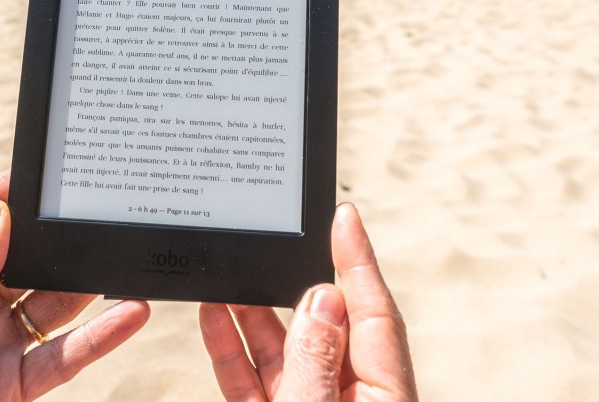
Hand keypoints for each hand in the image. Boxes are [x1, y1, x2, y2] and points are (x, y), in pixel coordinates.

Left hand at [0, 171, 149, 400]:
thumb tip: (3, 218)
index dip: (15, 196)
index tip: (52, 173)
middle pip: (30, 262)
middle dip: (61, 240)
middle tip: (100, 214)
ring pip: (54, 305)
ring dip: (89, 284)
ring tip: (122, 257)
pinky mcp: (10, 386)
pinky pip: (62, 358)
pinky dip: (99, 338)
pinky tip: (128, 315)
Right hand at [200, 202, 416, 400]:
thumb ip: (314, 358)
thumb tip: (321, 300)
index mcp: (384, 397)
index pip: (374, 311)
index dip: (357, 257)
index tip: (344, 215)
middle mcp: (350, 399)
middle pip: (326, 326)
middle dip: (292, 284)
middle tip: (271, 248)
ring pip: (284, 351)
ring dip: (253, 315)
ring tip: (228, 282)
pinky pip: (254, 378)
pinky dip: (232, 349)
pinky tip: (215, 319)